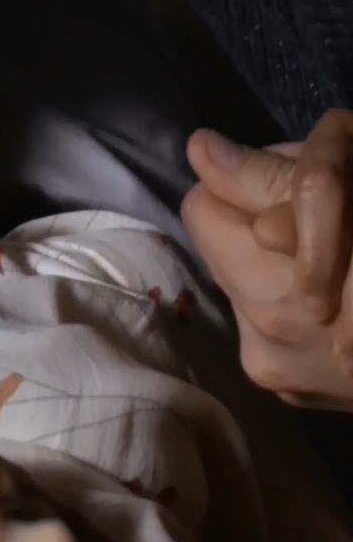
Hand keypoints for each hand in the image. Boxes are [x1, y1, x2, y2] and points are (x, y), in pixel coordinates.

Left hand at [183, 115, 352, 408]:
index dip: (257, 179)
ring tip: (345, 257)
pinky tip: (346, 297)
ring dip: (282, 259)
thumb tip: (203, 149)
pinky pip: (273, 322)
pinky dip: (298, 299)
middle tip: (337, 211)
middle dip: (266, 216)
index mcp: (279, 289)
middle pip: (223, 245)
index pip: (206, 206)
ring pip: (247, 282)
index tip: (309, 178)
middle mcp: (265, 340)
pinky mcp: (298, 391)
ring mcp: (281, 374)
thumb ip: (284, 179)